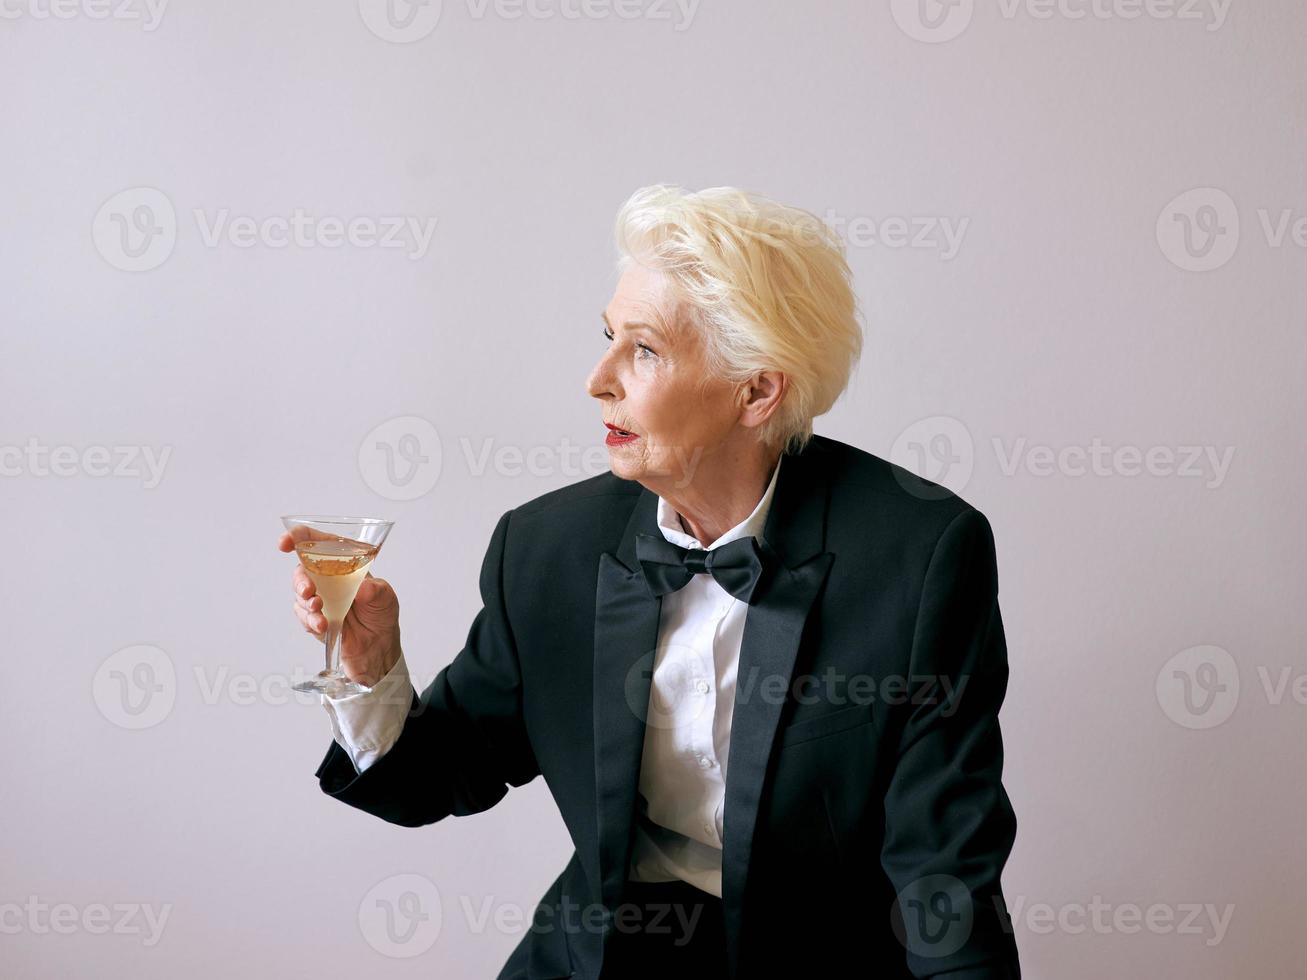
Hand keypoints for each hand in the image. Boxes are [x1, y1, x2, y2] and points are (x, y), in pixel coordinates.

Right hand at [278, 532, 401, 688]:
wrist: (377, 647)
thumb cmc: (381, 614)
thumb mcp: (385, 598)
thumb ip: (376, 590)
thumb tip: (363, 587)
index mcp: (343, 562)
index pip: (317, 543)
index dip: (299, 537)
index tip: (286, 542)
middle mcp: (326, 578)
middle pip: (301, 570)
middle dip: (300, 579)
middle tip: (309, 590)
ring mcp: (318, 598)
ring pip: (299, 594)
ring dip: (306, 602)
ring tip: (319, 609)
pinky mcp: (313, 618)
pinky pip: (303, 616)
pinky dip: (310, 620)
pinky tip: (321, 624)